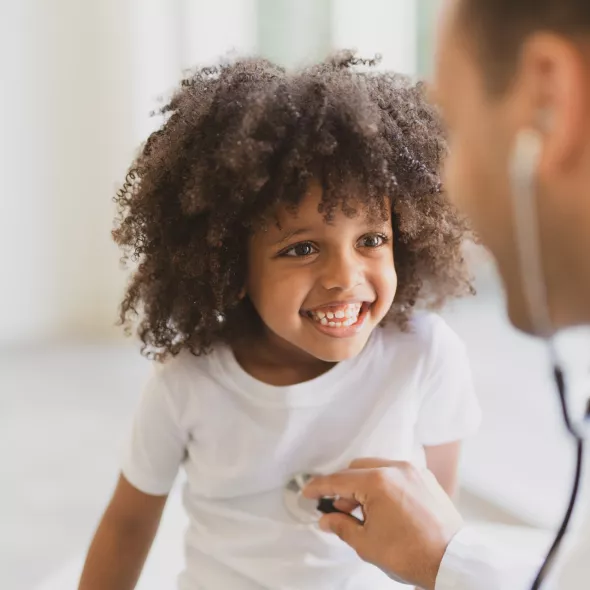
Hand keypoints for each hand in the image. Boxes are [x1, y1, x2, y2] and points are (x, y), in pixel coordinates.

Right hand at [303, 458, 463, 589]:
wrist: (451, 561)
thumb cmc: (412, 554)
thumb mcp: (367, 544)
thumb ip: (342, 526)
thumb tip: (327, 520)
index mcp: (378, 482)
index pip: (339, 480)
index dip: (319, 487)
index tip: (308, 491)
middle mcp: (396, 469)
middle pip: (357, 469)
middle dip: (344, 487)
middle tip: (337, 508)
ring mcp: (414, 472)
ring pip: (378, 469)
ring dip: (364, 485)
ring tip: (362, 512)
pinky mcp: (426, 479)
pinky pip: (397, 474)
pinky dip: (384, 485)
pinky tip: (383, 507)